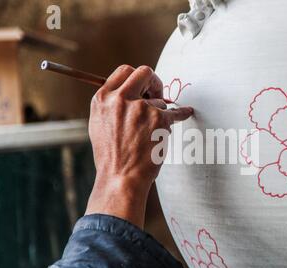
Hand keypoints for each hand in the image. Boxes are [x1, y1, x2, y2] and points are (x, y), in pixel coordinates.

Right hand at [86, 65, 193, 227]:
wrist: (121, 178)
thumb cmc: (111, 158)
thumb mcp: (100, 125)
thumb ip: (112, 106)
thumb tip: (130, 93)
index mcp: (102, 99)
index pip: (124, 71)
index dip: (137, 78)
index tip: (144, 87)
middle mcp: (119, 99)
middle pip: (144, 72)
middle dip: (154, 82)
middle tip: (158, 94)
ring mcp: (139, 108)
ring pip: (159, 101)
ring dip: (160, 114)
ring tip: (153, 134)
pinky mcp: (158, 119)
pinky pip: (176, 112)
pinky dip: (181, 114)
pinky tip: (186, 112)